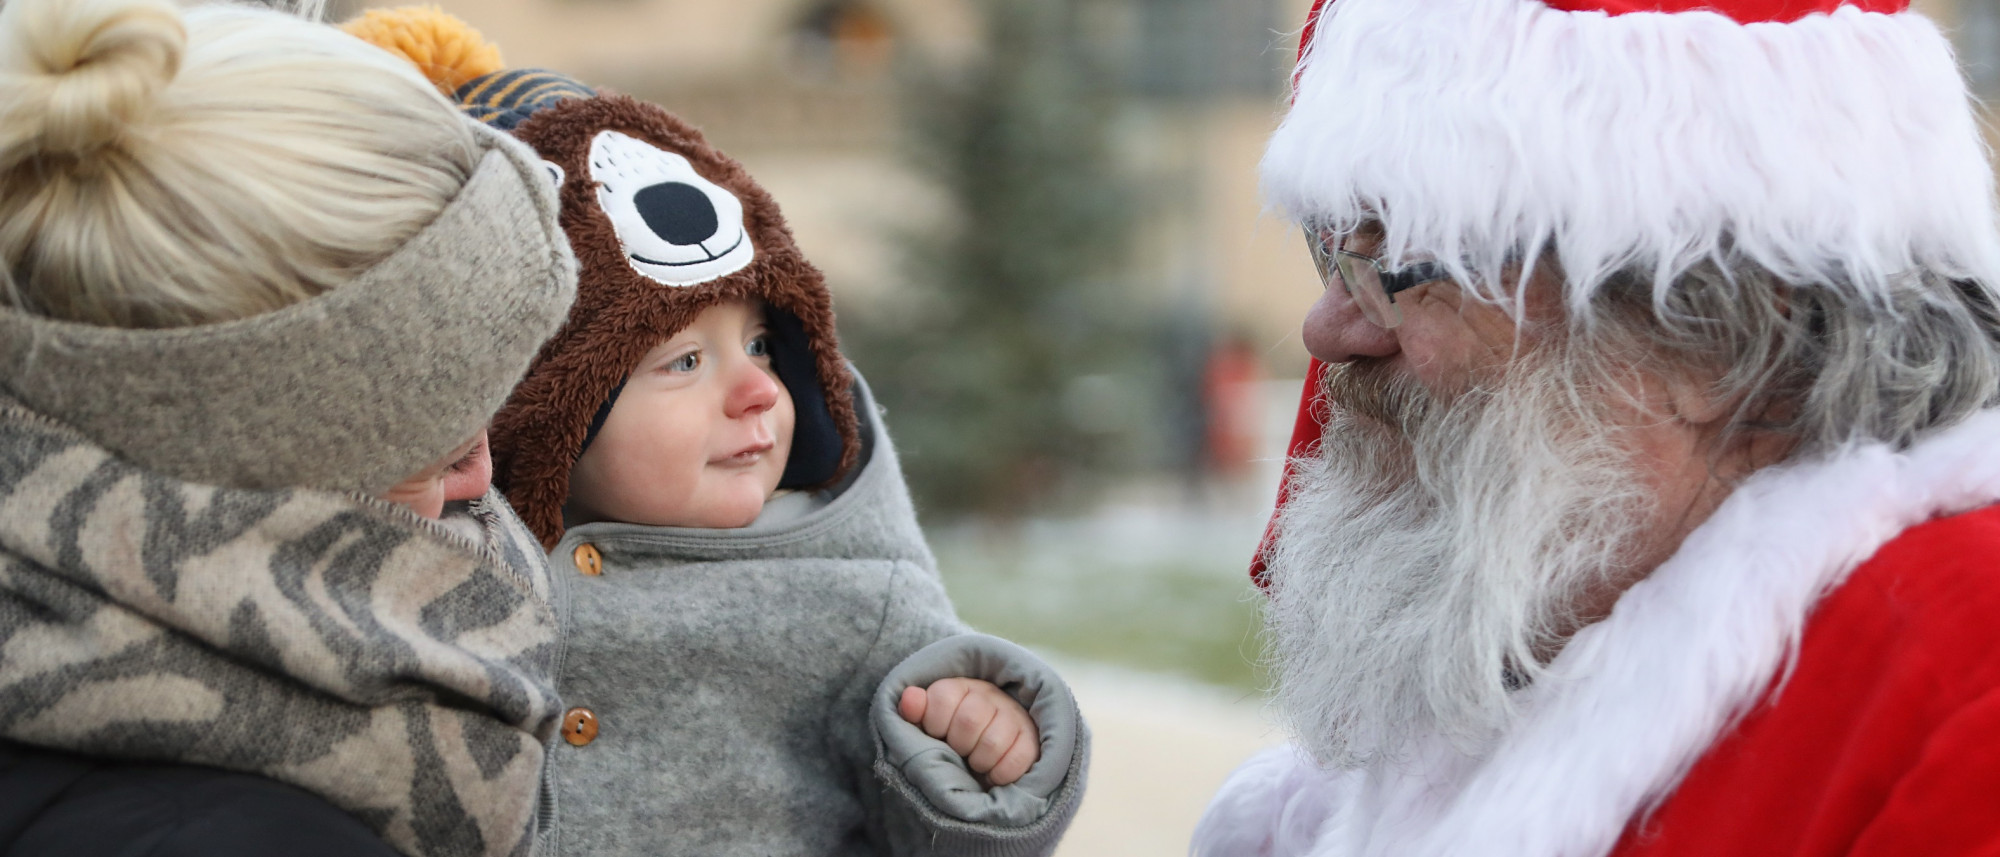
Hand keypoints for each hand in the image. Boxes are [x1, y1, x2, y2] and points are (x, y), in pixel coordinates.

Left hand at [898, 678, 1040, 786]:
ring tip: (976, 763)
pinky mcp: (1032, 737)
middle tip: (960, 751)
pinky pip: (1018, 758)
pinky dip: (1001, 773)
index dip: (935, 724)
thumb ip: (914, 712)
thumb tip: (909, 698)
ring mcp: (1013, 714)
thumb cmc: (950, 739)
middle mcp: (989, 695)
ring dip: (980, 761)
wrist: (986, 755)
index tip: (937, 734)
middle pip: (970, 720)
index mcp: (959, 687)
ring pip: (994, 742)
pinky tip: (993, 773)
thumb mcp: (927, 726)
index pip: (942, 697)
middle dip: (959, 744)